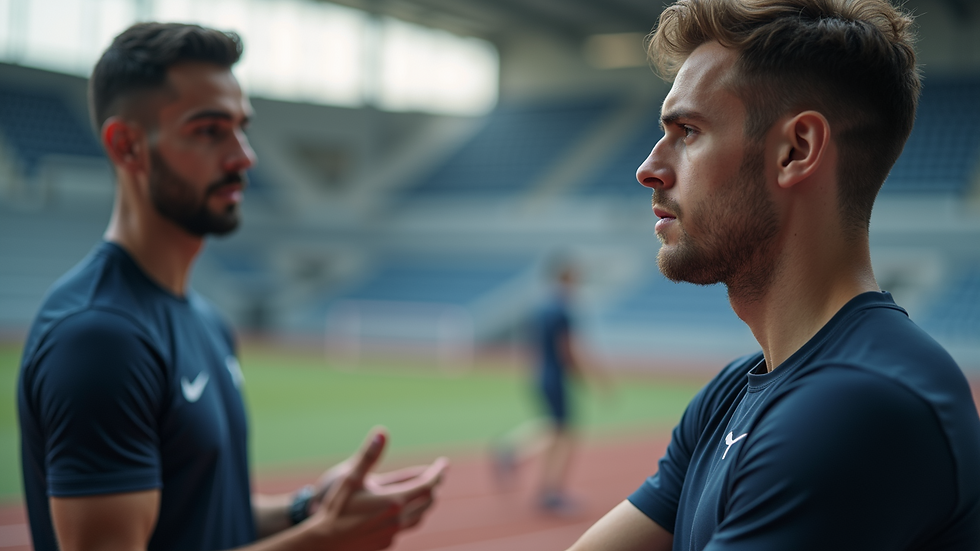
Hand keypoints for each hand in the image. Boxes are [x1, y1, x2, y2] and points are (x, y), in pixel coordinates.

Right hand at [307, 428, 448, 549]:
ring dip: (426, 502)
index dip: (437, 473)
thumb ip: (369, 455)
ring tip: (426, 492)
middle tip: (437, 474)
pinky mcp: (387, 542)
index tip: (444, 464)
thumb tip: (382, 432)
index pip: (427, 485)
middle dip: (434, 486)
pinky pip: (406, 527)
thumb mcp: (351, 478)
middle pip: (428, 501)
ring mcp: (394, 533)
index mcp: (394, 500)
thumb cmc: (336, 508)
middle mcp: (398, 519)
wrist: (325, 543)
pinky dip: (411, 515)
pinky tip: (404, 511)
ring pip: (420, 516)